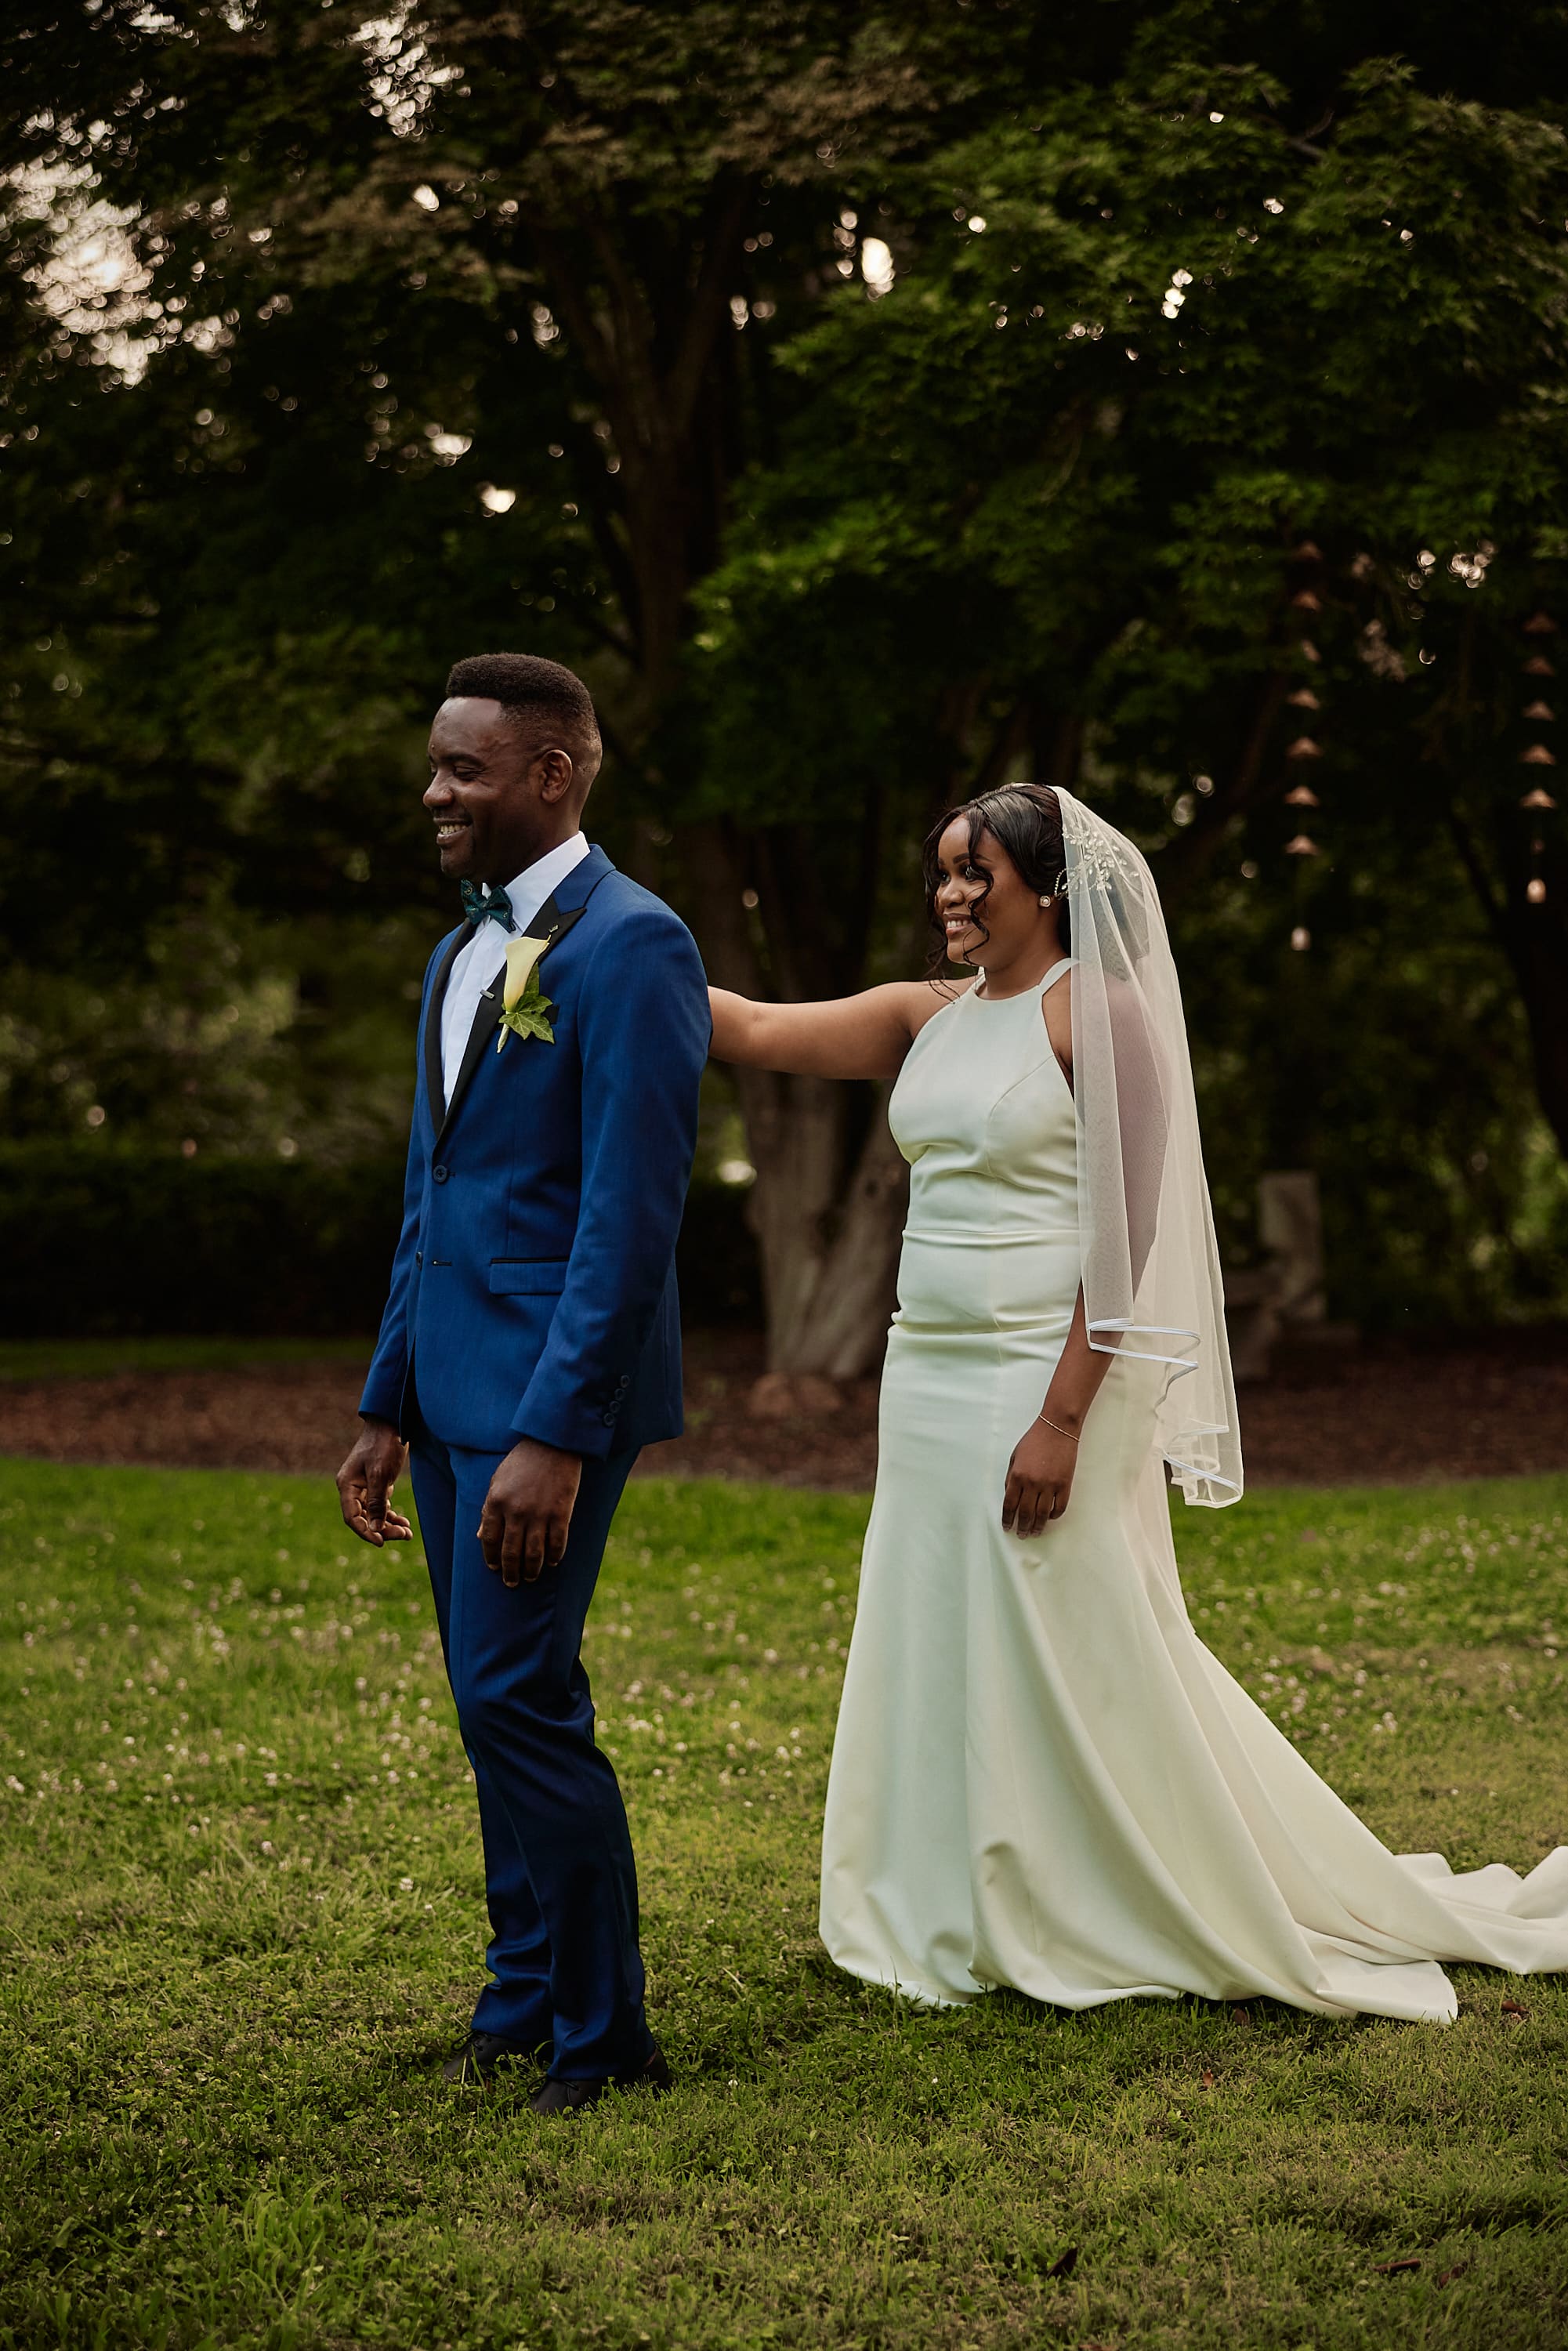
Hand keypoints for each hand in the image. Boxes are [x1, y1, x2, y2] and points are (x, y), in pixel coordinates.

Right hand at [336, 1416, 413, 1546]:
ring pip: (373, 1513)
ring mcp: (364, 1485)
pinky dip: (391, 1514)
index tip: (382, 1542)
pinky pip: (380, 1505)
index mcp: (347, 1485)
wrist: (393, 1421)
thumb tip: (374, 1528)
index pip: (352, 1517)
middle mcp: (352, 1487)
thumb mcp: (380, 1474)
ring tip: (407, 1532)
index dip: (366, 1532)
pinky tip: (404, 1521)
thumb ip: (376, 1502)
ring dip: (389, 1524)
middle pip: (364, 1518)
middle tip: (404, 1535)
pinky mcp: (376, 1483)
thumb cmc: (384, 1444)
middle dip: (383, 1529)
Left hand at [478, 1438, 582, 1587]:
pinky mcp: (560, 1513)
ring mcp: (539, 1514)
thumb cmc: (521, 1461)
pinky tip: (553, 1562)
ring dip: (532, 1570)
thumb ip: (487, 1508)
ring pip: (533, 1553)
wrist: (552, 1443)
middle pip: (510, 1552)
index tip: (494, 1568)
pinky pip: (557, 1543)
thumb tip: (479, 1536)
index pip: (489, 1539)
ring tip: (531, 1577)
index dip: (491, 1557)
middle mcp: (515, 1512)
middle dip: (510, 1572)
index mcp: (496, 1502)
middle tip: (512, 1582)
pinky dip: (555, 1556)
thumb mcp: (497, 1481)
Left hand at [1002, 1417, 1078, 1537]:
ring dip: (1037, 1526)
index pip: (1010, 1505)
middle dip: (1022, 1527)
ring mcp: (1050, 1485)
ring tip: (1035, 1533)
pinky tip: (1049, 1518)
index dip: (1008, 1519)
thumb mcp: (1014, 1457)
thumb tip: (1009, 1496)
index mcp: (1017, 1476)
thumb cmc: (1034, 1440)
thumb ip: (1010, 1477)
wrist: (1057, 1428)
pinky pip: (1059, 1507)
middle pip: (1026, 1513)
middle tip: (1021, 1534)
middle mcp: (1032, 1483)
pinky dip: (1053, 1515)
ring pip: (1042, 1514)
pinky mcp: (1064, 1485)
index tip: (1007, 1527)